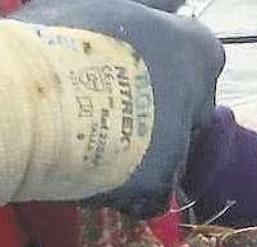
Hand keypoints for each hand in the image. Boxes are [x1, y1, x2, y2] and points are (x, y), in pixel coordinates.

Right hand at [10, 0, 223, 217]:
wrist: (30, 102)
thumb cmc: (64, 41)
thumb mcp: (111, 6)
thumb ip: (151, 10)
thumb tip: (173, 8)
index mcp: (196, 50)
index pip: (201, 59)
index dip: (172, 64)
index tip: (141, 68)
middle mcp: (201, 98)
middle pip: (192, 108)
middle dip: (163, 109)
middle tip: (116, 105)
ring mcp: (181, 143)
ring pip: (172, 152)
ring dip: (144, 150)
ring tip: (96, 139)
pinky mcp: (156, 183)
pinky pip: (150, 192)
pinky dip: (128, 186)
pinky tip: (96, 169)